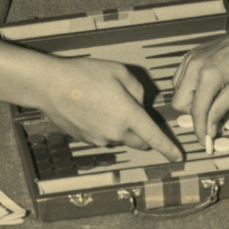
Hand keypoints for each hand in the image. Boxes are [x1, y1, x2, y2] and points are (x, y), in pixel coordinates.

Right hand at [42, 57, 181, 161]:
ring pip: (120, 138)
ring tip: (104, 102)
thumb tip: (140, 103)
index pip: (154, 137)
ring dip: (121, 126)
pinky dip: (105, 126)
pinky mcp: (86, 140)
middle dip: (143, 133)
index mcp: (127, 114)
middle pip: (139, 142)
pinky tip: (93, 108)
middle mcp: (115, 132)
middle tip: (134, 112)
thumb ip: (137, 89)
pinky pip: (104, 136)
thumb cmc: (84, 74)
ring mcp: (99, 139)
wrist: (50, 85)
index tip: (178, 157)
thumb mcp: (119, 72)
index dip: (168, 148)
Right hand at [172, 20, 228, 143]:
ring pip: (177, 91)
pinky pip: (179, 78)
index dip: (200, 130)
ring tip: (210, 98)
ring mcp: (189, 59)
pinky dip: (187, 87)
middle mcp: (194, 66)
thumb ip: (219, 111)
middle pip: (179, 103)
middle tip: (210, 115)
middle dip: (193, 114)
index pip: (197, 111)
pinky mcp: (189, 55)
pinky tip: (204, 87)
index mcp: (208, 76)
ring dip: (190, 100)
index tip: (205, 142)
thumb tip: (209, 130)